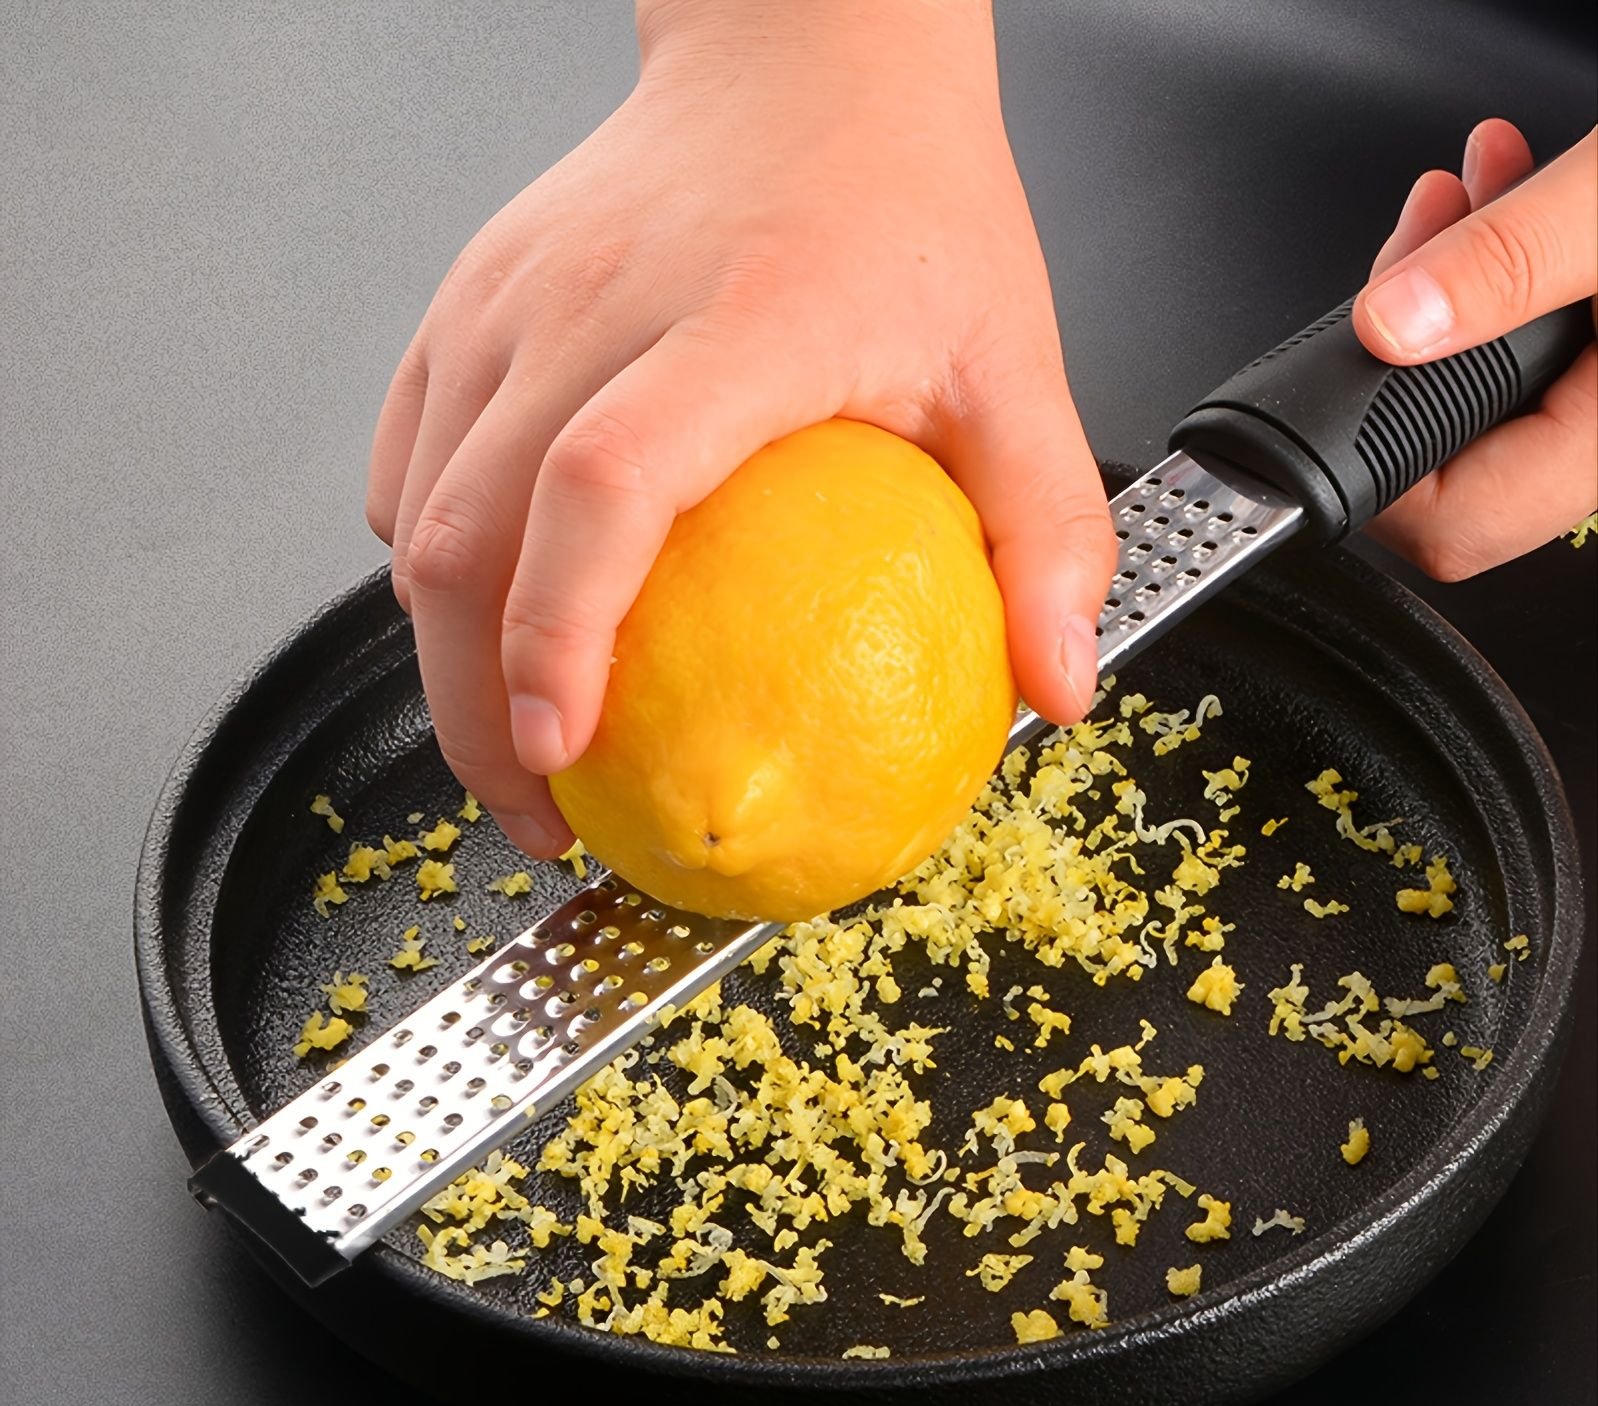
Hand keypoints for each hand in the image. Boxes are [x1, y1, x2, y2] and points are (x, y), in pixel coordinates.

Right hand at [365, 0, 1111, 858]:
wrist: (804, 57)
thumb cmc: (904, 203)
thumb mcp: (1013, 364)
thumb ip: (1049, 530)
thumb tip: (1061, 691)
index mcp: (738, 322)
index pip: (606, 484)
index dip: (560, 631)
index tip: (560, 747)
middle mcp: (596, 305)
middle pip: (466, 530)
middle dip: (469, 709)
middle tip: (536, 812)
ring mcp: (511, 299)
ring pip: (415, 509)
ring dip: (440, 655)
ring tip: (506, 746)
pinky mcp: (469, 301)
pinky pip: (406, 457)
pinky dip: (428, 564)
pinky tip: (487, 622)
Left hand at [1352, 120, 1595, 580]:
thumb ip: (1515, 263)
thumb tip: (1394, 324)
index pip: (1455, 523)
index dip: (1379, 469)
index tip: (1348, 376)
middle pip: (1453, 456)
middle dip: (1407, 342)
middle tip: (1418, 240)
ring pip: (1487, 390)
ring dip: (1451, 286)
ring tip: (1463, 192)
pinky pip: (1531, 348)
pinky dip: (1500, 274)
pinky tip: (1505, 193)